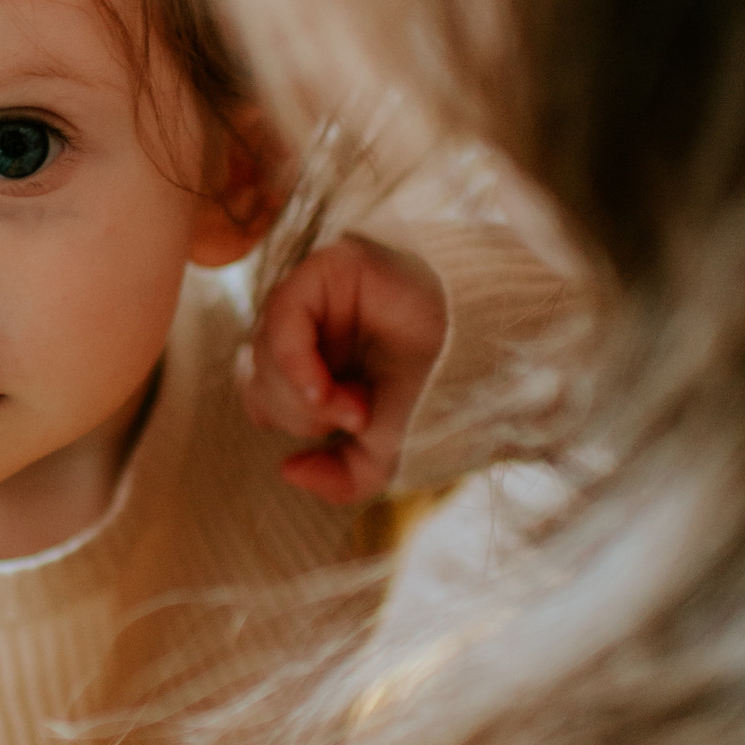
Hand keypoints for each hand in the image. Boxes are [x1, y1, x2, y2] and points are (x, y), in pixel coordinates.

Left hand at [239, 235, 448, 507]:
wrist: (486, 368)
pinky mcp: (335, 267)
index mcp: (322, 364)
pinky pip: (284, 312)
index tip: (345, 434)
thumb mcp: (384, 458)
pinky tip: (322, 388)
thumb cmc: (441, 404)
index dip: (289, 418)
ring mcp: (324, 295)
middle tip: (358, 418)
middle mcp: (317, 327)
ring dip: (304, 395)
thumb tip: (288, 469)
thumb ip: (337, 478)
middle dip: (299, 413)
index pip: (262, 392)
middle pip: (258, 374)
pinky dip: (294, 361)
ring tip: (357, 407)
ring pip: (265, 349)